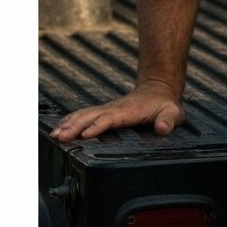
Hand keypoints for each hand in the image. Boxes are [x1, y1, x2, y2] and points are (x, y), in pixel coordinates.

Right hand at [49, 80, 184, 141]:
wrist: (159, 89)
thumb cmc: (165, 105)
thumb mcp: (172, 113)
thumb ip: (168, 121)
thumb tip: (162, 128)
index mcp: (128, 111)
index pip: (110, 119)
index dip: (97, 126)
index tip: (84, 135)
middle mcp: (114, 109)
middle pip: (91, 117)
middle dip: (75, 127)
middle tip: (59, 137)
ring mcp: (108, 109)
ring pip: (85, 115)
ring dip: (69, 124)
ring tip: (54, 135)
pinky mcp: (104, 112)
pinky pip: (84, 114)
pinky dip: (70, 120)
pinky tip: (59, 128)